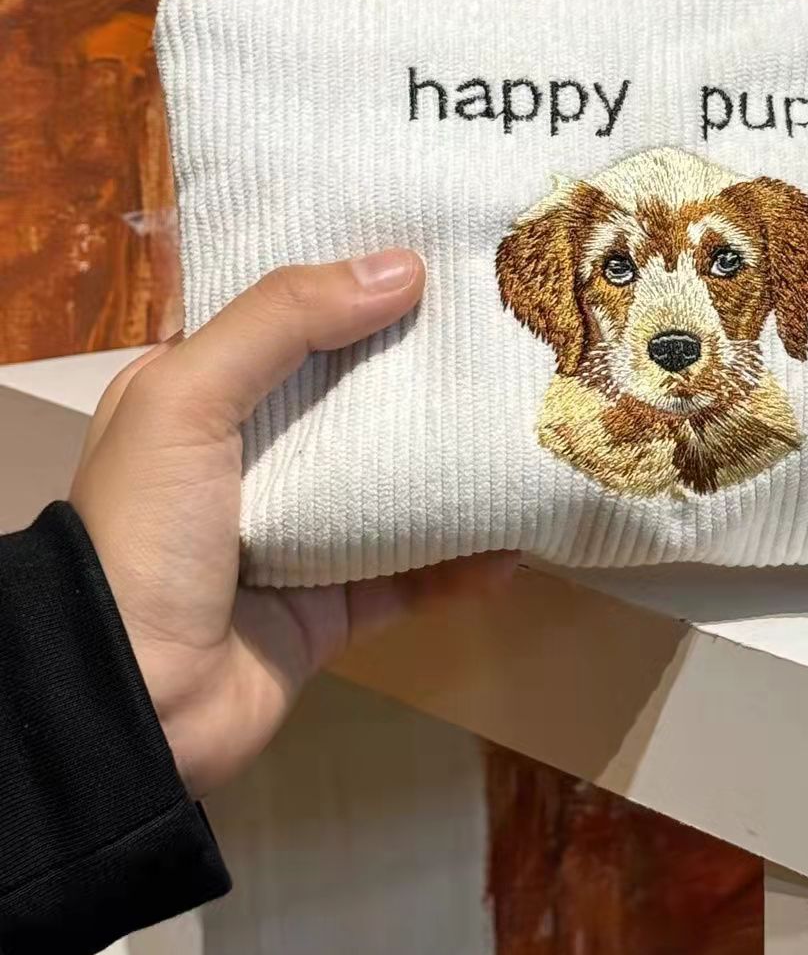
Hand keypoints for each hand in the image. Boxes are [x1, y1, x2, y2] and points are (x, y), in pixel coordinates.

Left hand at [70, 251, 514, 795]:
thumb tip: (404, 266)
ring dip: (456, 463)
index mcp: (200, 397)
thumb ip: (284, 321)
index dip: (354, 282)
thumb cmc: (146, 533)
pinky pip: (414, 572)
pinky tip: (516, 542)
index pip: (286, 319)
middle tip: (510, 329)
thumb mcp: (186, 399)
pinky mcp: (334, 604)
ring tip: (529, 425)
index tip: (438, 251)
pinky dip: (464, 561)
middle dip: (425, 366)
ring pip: (394, 481)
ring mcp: (296, 533)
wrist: (133, 703)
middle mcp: (249, 457)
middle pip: (354, 394)